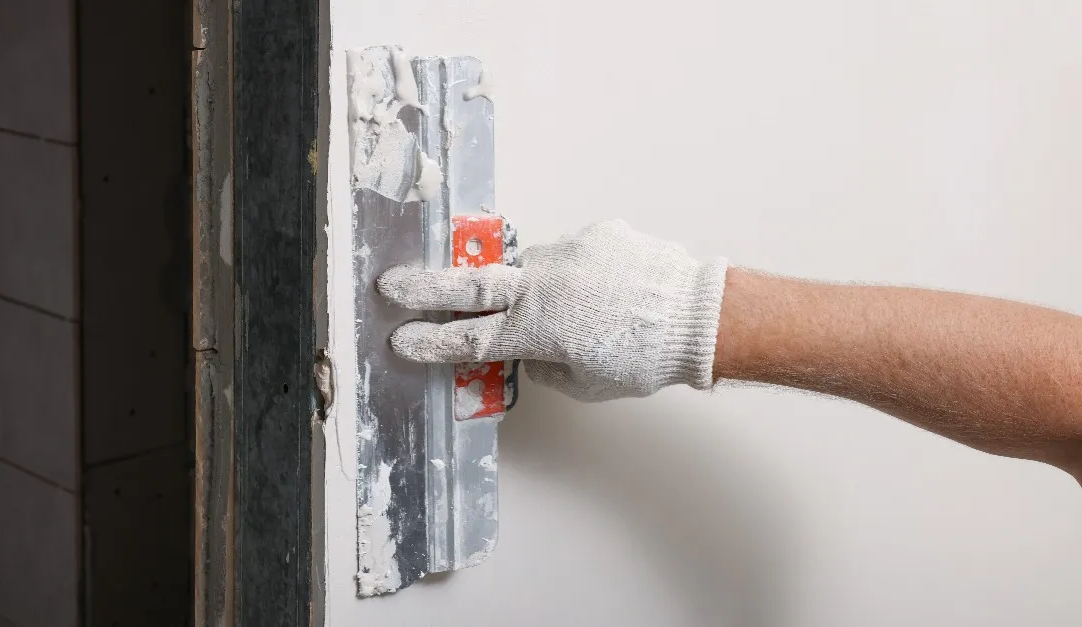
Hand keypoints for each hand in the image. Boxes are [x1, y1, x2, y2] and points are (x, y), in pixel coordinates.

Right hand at [377, 219, 728, 401]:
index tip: (401, 338)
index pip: (468, 339)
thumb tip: (533, 348)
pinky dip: (579, 272)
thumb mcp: (586, 381)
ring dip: (535, 284)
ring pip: (531, 267)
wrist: (696, 316)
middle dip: (427, 287)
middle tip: (393, 284)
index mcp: (535, 329)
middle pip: (470, 286)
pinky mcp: (594, 233)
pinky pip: (572, 254)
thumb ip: (547, 363)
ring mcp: (566, 253)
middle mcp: (542, 285)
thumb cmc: (643, 358)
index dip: (430, 341)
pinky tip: (606, 290)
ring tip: (575, 304)